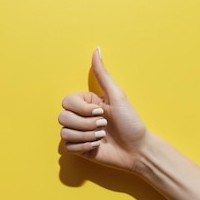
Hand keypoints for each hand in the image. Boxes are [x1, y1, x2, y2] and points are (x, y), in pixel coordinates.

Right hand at [58, 48, 147, 172]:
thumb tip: (97, 49)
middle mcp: (81, 116)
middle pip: (63, 117)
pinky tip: (97, 147)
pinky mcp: (79, 149)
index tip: (101, 112)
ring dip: (86, 136)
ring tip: (102, 137)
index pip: (66, 101)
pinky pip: (68, 146)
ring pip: (64, 132)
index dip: (81, 109)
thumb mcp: (117, 95)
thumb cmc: (130, 122)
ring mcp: (79, 133)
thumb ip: (102, 74)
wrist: (137, 150)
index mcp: (87, 103)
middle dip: (85, 124)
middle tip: (103, 127)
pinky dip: (84, 147)